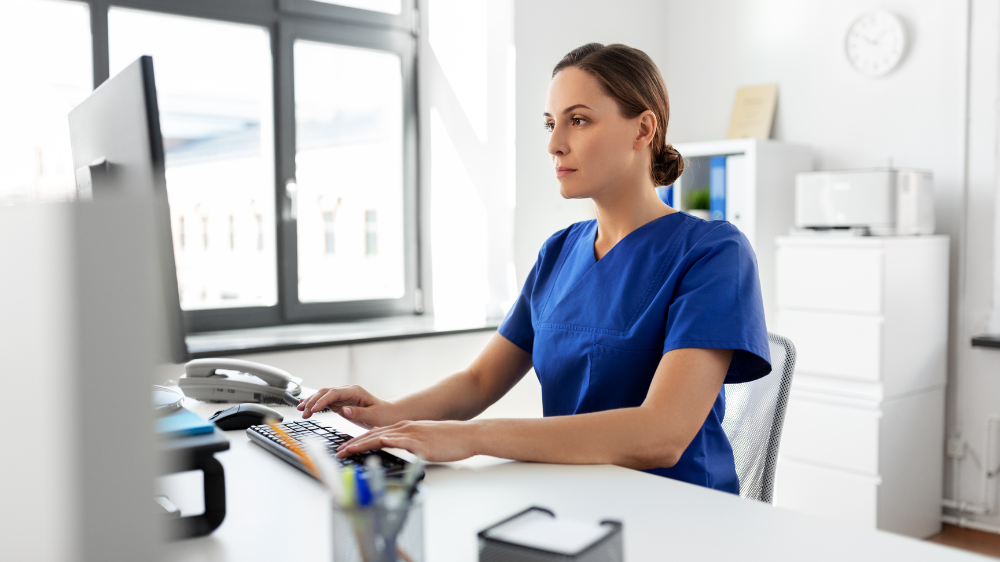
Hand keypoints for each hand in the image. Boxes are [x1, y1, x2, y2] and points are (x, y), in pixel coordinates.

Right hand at [297, 385, 395, 428]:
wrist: (388, 414)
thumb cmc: (383, 415)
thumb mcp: (373, 416)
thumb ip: (358, 413)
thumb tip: (343, 409)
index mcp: (355, 391)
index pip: (334, 393)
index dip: (322, 400)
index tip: (313, 410)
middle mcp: (348, 391)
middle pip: (326, 392)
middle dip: (312, 401)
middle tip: (304, 413)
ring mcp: (344, 396)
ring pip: (323, 395)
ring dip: (311, 402)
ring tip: (300, 409)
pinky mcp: (341, 403)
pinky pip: (326, 401)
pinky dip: (315, 403)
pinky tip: (305, 405)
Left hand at [336, 420, 479, 462]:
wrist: (466, 436)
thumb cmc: (448, 440)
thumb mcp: (423, 440)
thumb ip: (408, 443)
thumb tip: (396, 449)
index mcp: (405, 428)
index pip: (376, 434)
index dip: (358, 442)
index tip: (345, 449)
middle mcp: (405, 429)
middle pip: (374, 435)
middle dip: (354, 444)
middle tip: (338, 453)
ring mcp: (413, 435)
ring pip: (383, 437)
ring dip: (363, 444)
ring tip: (349, 451)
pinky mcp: (422, 444)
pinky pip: (404, 441)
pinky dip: (390, 441)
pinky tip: (380, 441)